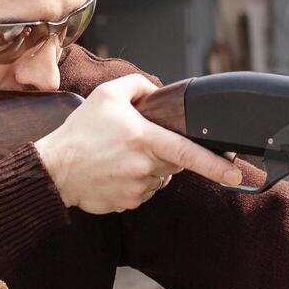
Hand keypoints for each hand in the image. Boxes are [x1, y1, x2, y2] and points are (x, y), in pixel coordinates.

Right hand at [33, 74, 243, 213]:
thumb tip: (157, 91)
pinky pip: (145, 191)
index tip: (235, 172)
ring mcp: (137, 188)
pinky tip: (115, 171)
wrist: (54, 169)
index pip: (188, 152)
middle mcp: (144, 166)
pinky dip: (136, 181)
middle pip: (175, 162)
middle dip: (166, 151)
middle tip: (138, 141)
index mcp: (144, 139)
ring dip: (150, 167)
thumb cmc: (79, 132)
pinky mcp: (129, 203)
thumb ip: (138, 86)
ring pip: (160, 177)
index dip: (215, 164)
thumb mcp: (107, 95)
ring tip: (120, 156)